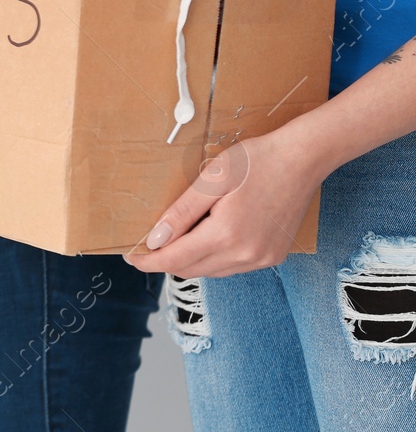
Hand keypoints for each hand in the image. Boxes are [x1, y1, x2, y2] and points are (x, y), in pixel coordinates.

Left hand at [127, 130, 328, 277]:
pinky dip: (213, 257)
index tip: (130, 255)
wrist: (302, 160)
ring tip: (178, 236)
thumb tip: (154, 241)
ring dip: (190, 260)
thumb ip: (180, 214)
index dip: (148, 261)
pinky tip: (208, 236)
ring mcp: (262, 259)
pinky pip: (232, 267)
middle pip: (190, 270)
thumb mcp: (210, 181)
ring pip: (211, 271)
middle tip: (149, 243)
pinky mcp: (272, 257)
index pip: (174, 261)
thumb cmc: (255, 162)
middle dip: (166, 260)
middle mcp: (246, 255)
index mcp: (226, 235)